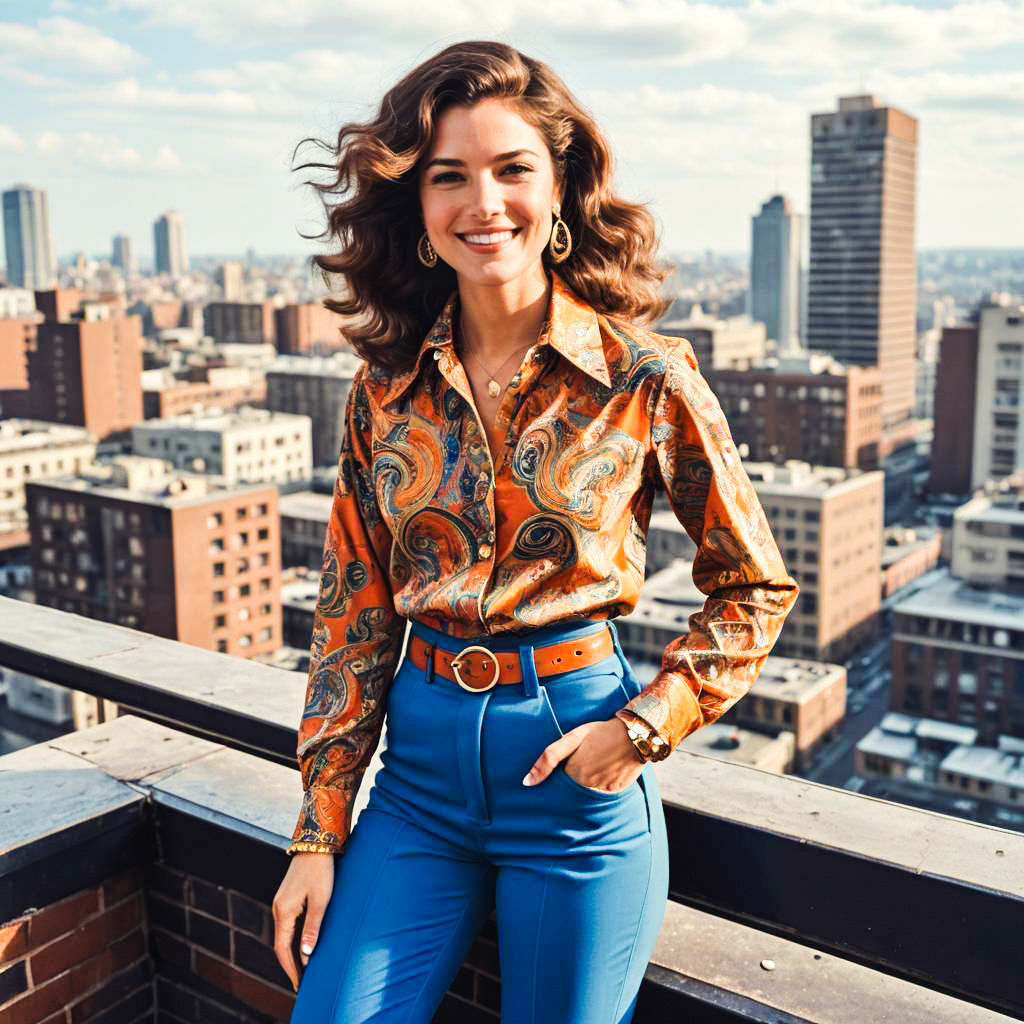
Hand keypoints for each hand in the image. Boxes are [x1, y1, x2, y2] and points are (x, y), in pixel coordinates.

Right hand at [272, 851, 334, 991]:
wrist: (315, 844)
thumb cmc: (321, 871)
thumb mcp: (321, 900)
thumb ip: (312, 928)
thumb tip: (306, 955)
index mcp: (284, 911)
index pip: (283, 948)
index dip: (290, 968)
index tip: (298, 985)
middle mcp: (278, 908)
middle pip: (280, 943)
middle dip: (289, 964)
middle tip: (300, 982)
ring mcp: (281, 902)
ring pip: (283, 934)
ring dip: (291, 951)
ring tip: (302, 968)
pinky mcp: (287, 897)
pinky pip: (287, 924)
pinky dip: (292, 938)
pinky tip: (301, 944)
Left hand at [524, 718, 645, 792]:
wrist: (634, 733)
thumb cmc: (600, 732)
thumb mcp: (572, 738)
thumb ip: (548, 758)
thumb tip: (527, 782)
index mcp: (572, 774)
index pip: (558, 785)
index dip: (559, 777)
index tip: (564, 769)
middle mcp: (586, 786)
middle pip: (573, 790)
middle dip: (574, 781)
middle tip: (585, 763)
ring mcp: (603, 790)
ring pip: (588, 793)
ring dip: (588, 783)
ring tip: (597, 764)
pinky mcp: (616, 791)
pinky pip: (604, 793)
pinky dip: (603, 784)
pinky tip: (607, 769)